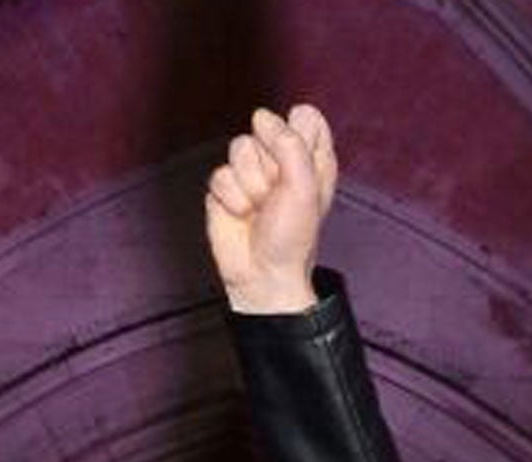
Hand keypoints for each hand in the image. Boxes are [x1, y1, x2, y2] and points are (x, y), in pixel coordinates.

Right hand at [205, 104, 337, 313]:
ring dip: (250, 184)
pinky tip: (241, 215)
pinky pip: (220, 173)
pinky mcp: (224, 187)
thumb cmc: (292, 237)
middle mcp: (281, 159)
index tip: (299, 164)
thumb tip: (261, 116)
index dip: (297, 135)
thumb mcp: (305, 187)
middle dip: (270, 165)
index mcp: (311, 157)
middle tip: (277, 196)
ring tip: (259, 208)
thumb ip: (289, 143)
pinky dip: (231, 198)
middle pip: (266, 128)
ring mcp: (250, 172)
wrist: (262, 275)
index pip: (305, 116)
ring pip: (239, 147)